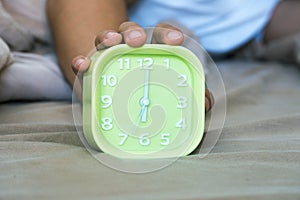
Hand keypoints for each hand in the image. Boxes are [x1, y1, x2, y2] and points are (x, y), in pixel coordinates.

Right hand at [71, 21, 212, 111]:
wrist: (123, 111)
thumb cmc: (154, 99)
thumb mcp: (176, 98)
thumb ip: (193, 97)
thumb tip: (206, 103)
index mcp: (152, 53)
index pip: (160, 36)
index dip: (167, 34)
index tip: (176, 40)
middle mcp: (130, 52)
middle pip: (132, 33)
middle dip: (135, 32)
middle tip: (138, 41)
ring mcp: (109, 59)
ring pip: (106, 41)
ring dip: (108, 37)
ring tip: (111, 42)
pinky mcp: (92, 74)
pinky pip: (85, 64)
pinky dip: (81, 62)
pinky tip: (81, 64)